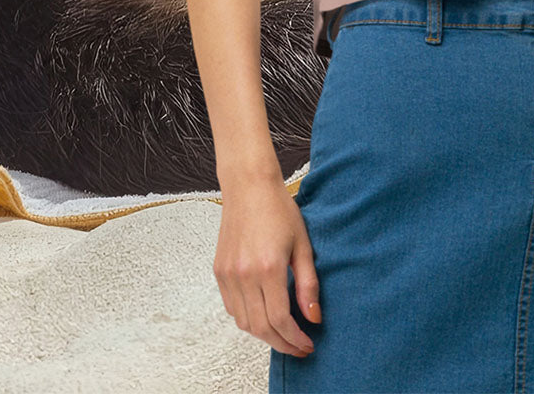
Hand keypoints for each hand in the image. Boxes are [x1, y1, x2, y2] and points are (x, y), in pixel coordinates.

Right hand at [213, 175, 320, 357]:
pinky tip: (264, 314)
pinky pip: (232, 307)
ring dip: (264, 334)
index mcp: (268, 268)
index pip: (280, 320)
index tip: (308, 344)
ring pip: (243, 322)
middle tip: (298, 347)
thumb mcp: (302, 244)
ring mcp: (228, 274)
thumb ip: (308, 284)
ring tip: (284, 333)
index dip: (295, 339)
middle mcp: (244, 275)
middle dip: (281, 343)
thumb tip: (314, 317)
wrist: (249, 186)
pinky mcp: (219, 271)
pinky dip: (247, 318)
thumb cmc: (279, 209)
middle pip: (260, 328)